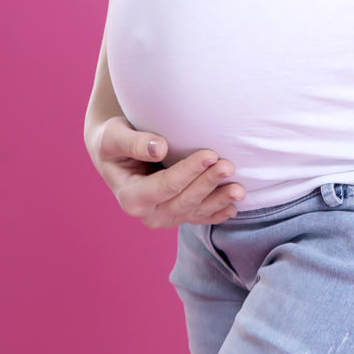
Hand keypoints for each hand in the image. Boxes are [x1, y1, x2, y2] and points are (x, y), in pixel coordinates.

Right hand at [87, 115, 245, 227]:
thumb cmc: (113, 140)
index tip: (210, 154)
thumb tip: (160, 148)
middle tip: (229, 165)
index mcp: (130, 198)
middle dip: (207, 184)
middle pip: (183, 202)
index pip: (164, 186)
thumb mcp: (114, 137)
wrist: (117, 152)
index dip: (188, 172)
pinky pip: (199, 216)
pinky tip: (233, 207)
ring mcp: (164, 216)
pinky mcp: (177, 213)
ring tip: (239, 189)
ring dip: (217, 201)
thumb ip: (134, 142)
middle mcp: (147, 213)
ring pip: (194, 212)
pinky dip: (216, 212)